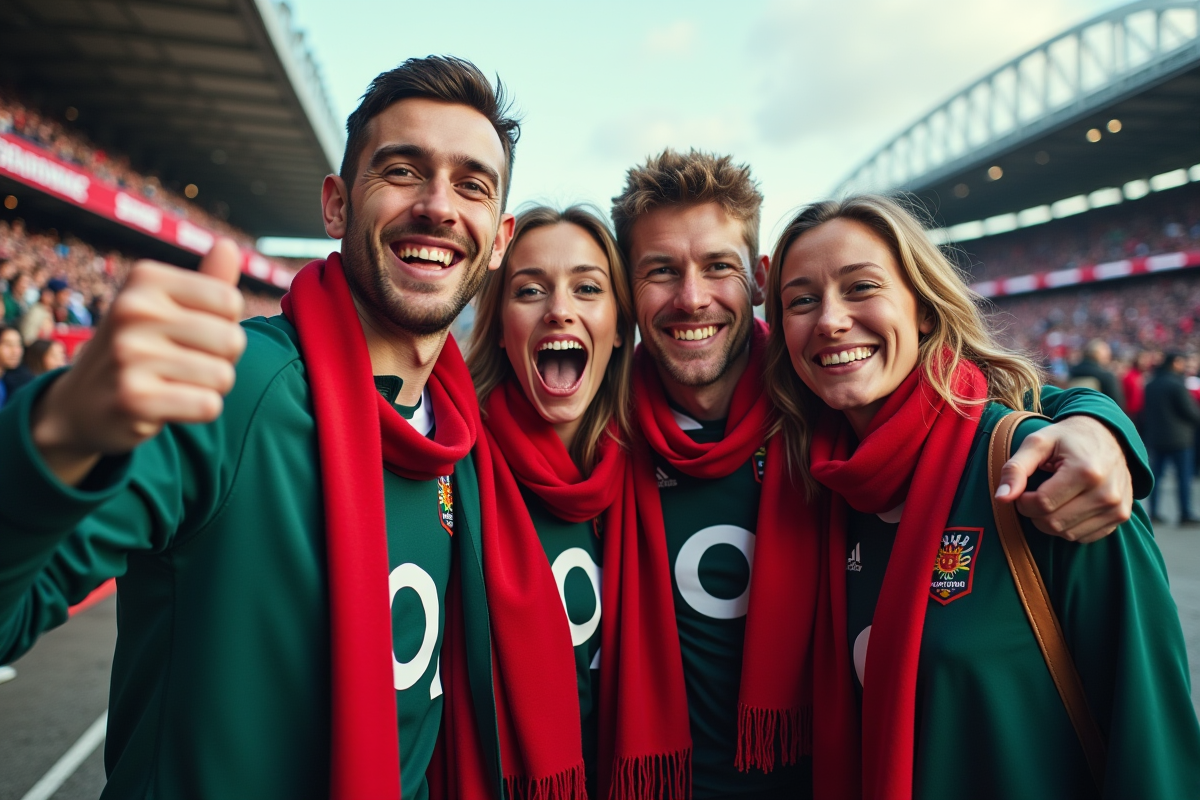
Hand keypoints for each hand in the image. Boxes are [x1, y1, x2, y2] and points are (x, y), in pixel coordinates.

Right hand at [31, 239, 246, 485]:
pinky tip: (170, 405)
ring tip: (175, 383)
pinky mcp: (133, 400)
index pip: (230, 301)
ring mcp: (128, 355)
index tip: (192, 332)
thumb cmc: (141, 348)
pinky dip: (200, 410)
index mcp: (145, 279)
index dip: (225, 324)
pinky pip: (208, 406)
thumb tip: (228, 246)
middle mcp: (132, 310)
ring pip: (223, 376)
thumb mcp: (167, 307)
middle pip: (232, 340)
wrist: (82, 403)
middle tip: (184, 363)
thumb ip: (207, 282)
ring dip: (210, 387)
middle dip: (222, 359)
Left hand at [994, 415, 1132, 543]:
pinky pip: (1084, 537)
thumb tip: (1001, 498)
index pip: (1042, 504)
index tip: (1023, 491)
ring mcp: (1117, 507)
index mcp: (1086, 471)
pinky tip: (1067, 506)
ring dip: (1050, 521)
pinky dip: (1068, 526)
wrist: (1109, 434)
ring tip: (1052, 498)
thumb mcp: (1038, 443)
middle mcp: (1106, 493)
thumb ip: (1016, 469)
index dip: (1024, 502)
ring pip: (1068, 534)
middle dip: (1035, 513)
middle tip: (1035, 495)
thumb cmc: (1067, 438)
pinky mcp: (1121, 516)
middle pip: (1054, 523)